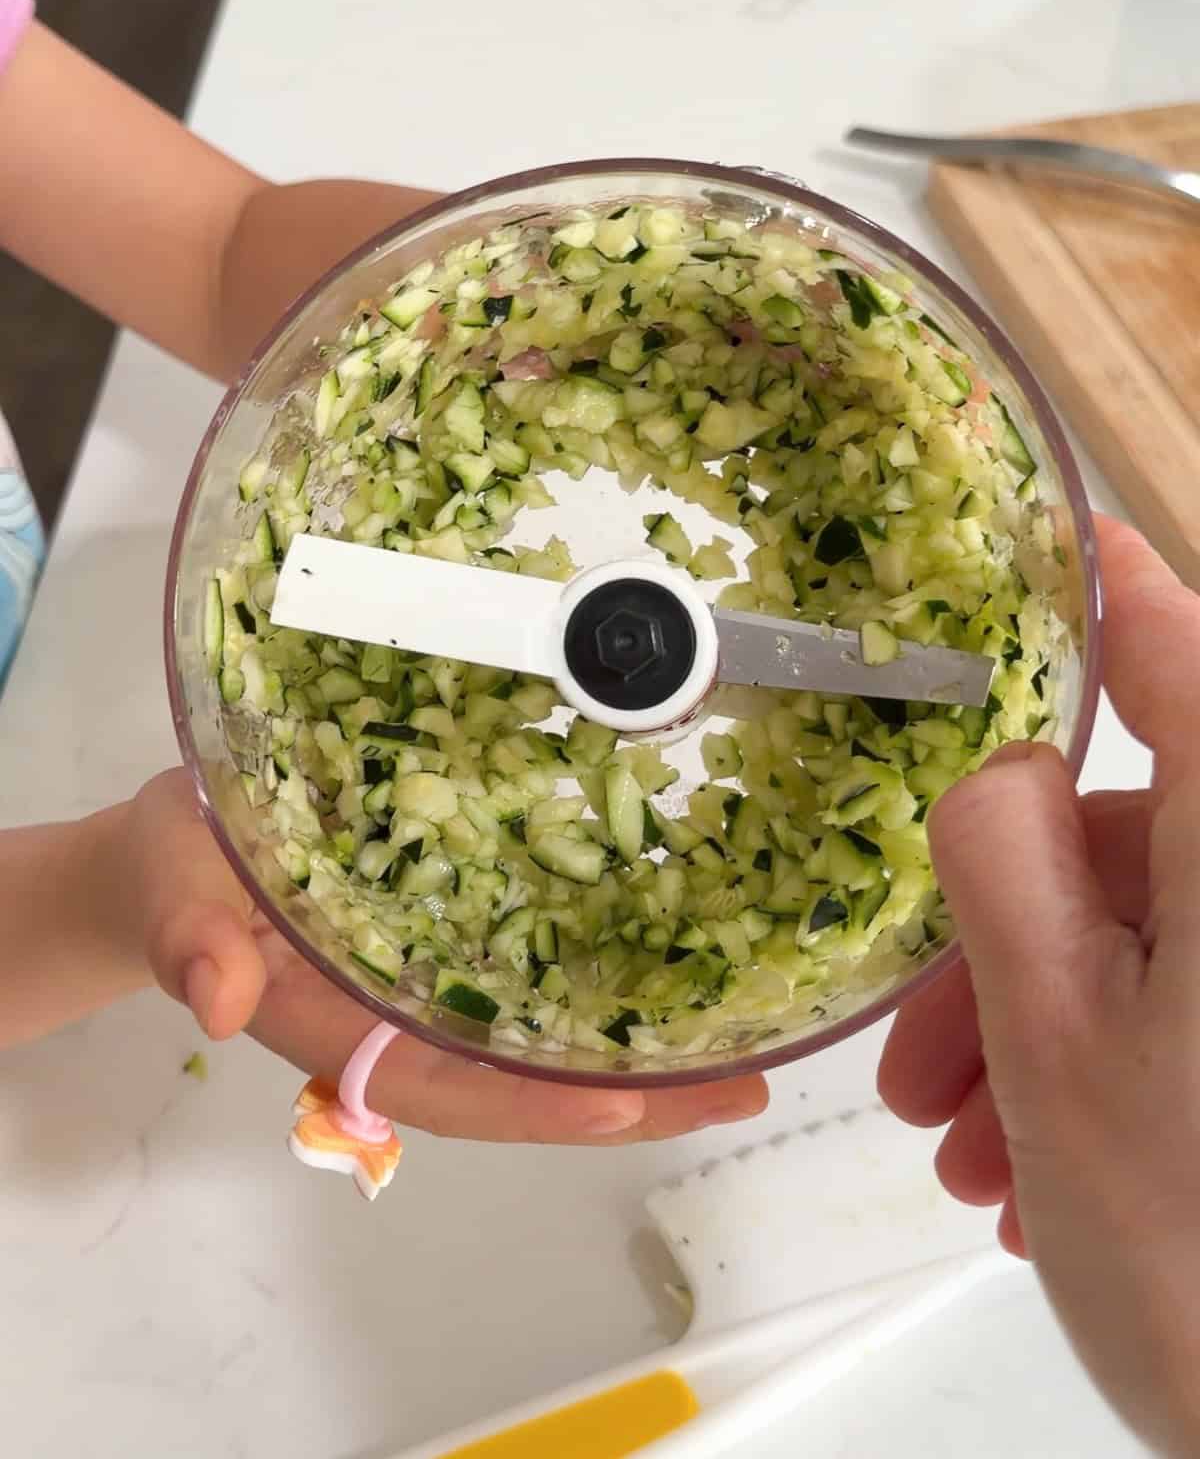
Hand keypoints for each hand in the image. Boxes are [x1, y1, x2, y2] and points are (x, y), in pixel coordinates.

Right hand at [127, 770, 767, 1143]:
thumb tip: (219, 1000)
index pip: (453, 1084)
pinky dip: (599, 985)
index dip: (539, 1102)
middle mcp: (403, 1021)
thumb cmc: (175, 865)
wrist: (174, 845)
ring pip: (539, 1037)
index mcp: (344, 1026)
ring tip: (743, 1046)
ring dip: (636, 1051)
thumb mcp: (172, 885)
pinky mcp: (449, 934)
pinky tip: (671, 970)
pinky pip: (530, 975)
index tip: (631, 1103)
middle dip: (630, 1094)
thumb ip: (189, 937)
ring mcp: (431, 984)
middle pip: (522, 1078)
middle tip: (744, 1085)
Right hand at [879, 518, 1199, 1456]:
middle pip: (1135, 843)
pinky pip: (1197, 1012)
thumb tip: (993, 770)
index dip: (1119, 593)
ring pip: (1153, 946)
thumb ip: (1002, 857)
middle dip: (1009, 936)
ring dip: (1042, 1028)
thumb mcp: (1051, 1033)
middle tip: (923, 1057)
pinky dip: (1112, 1069)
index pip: (1185, 657)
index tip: (1073, 548)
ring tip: (974, 1152)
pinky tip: (1044, 1169)